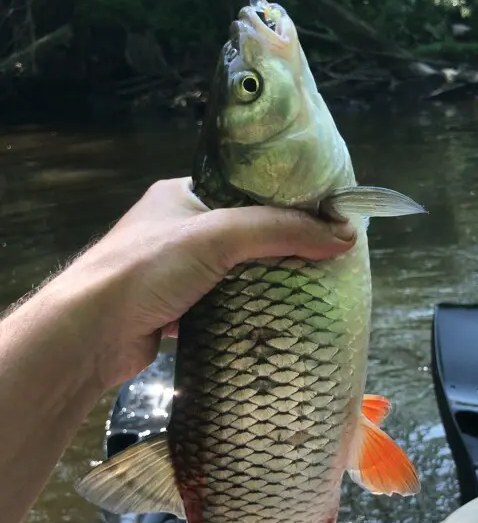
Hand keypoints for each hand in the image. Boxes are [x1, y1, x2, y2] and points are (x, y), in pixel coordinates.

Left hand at [54, 177, 356, 389]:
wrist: (89, 334)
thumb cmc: (147, 269)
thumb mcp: (218, 236)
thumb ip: (279, 230)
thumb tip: (343, 237)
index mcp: (183, 193)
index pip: (246, 188)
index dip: (287, 201)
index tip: (327, 219)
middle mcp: (177, 228)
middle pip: (244, 232)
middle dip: (281, 246)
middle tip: (327, 259)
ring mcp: (174, 271)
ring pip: (234, 272)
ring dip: (265, 281)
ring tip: (312, 288)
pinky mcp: (174, 310)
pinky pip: (221, 304)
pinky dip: (245, 310)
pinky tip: (275, 317)